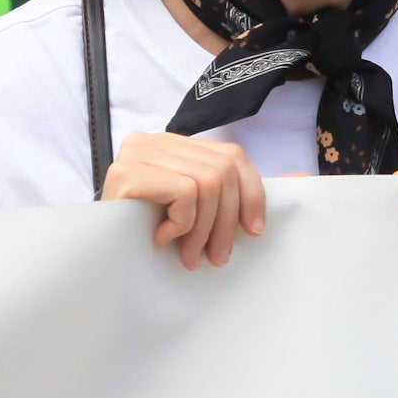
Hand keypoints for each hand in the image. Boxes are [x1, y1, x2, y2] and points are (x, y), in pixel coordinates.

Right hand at [101, 131, 266, 270]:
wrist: (95, 257)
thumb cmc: (147, 235)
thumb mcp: (199, 210)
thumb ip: (239, 192)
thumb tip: (302, 179)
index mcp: (174, 143)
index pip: (232, 156)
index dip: (252, 194)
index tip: (253, 232)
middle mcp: (154, 140)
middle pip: (223, 170)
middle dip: (228, 220)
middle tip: (217, 257)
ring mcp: (137, 152)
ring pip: (208, 182)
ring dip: (204, 229)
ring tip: (189, 255)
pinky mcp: (126, 172)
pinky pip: (185, 192)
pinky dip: (181, 223)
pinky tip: (160, 239)